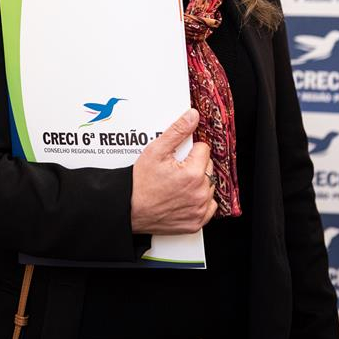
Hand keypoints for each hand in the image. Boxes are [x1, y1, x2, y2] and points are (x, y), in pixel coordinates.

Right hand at [131, 108, 217, 234]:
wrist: (129, 209)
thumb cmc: (140, 183)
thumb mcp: (156, 150)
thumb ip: (178, 131)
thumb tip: (193, 116)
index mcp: (193, 173)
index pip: (203, 149)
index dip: (190, 150)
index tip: (178, 156)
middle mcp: (200, 192)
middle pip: (208, 167)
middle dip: (195, 165)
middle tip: (176, 170)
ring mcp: (199, 209)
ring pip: (209, 186)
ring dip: (198, 182)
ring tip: (178, 183)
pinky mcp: (196, 222)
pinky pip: (209, 207)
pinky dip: (201, 201)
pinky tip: (186, 197)